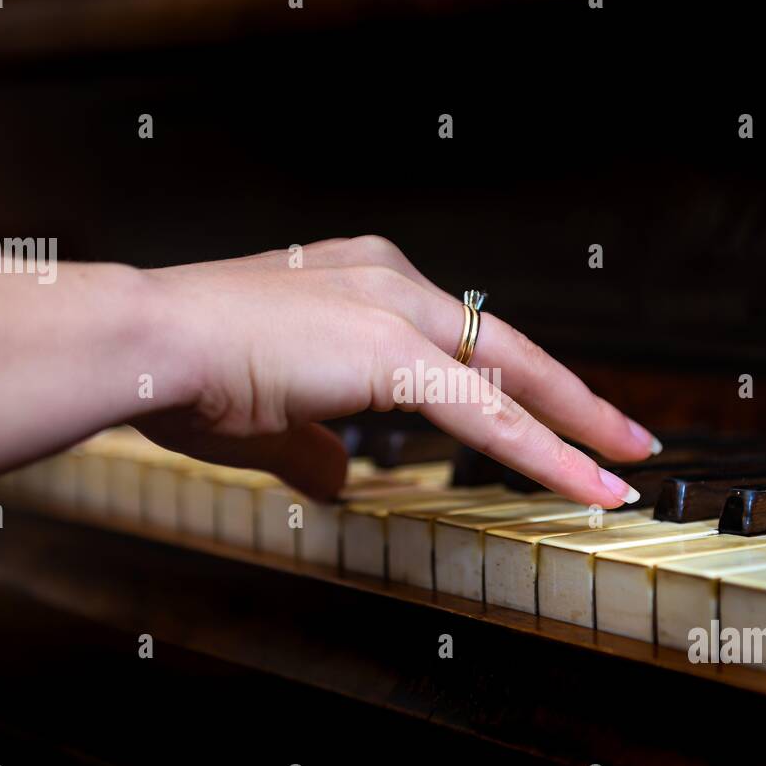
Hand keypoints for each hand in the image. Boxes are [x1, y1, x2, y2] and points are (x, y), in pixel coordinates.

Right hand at [134, 236, 659, 506]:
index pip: (458, 341)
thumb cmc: (184, 375)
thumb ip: (316, 448)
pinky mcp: (390, 350)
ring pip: (509, 377)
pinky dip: (543, 454)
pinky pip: (485, 413)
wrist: (138, 345)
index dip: (512, 382)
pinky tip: (585, 487)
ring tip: (625, 469)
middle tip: (627, 436)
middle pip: (504, 348)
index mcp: (359, 283)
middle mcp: (387, 278)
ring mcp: (391, 307)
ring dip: (575, 427)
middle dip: (571, 398)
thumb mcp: (269, 419)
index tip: (552, 414)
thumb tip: (339, 479)